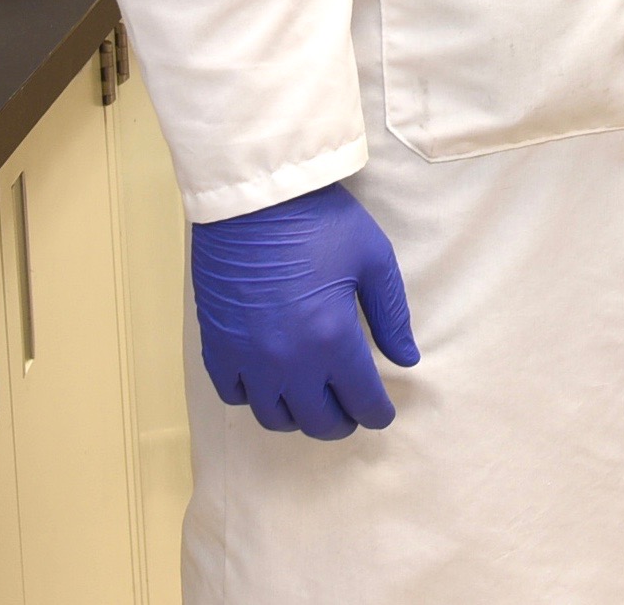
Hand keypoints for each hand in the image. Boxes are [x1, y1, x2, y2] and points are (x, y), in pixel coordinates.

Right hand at [191, 181, 419, 439]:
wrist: (253, 200)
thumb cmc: (320, 223)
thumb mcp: (374, 259)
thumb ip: (391, 316)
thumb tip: (406, 360)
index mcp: (332, 340)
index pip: (362, 402)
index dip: (377, 414)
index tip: (382, 413)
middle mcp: (288, 361)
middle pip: (319, 421)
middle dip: (342, 422)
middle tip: (352, 410)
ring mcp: (247, 358)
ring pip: (274, 418)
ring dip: (299, 417)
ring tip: (313, 401)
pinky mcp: (216, 346)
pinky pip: (234, 396)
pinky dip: (255, 398)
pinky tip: (271, 381)